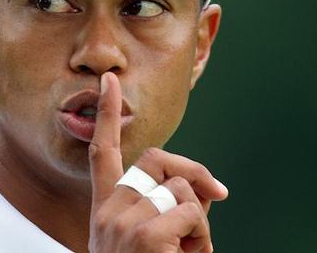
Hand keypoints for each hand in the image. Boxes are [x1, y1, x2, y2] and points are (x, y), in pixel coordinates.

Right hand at [88, 72, 227, 252]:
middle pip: (155, 159)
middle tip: (216, 194)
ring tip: (189, 252)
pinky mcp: (146, 235)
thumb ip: (154, 208)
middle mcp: (108, 210)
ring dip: (200, 220)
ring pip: (181, 190)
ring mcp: (124, 221)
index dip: (104, 113)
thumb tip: (195, 189)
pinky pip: (192, 213)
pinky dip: (204, 237)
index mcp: (103, 209)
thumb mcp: (137, 242)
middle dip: (191, 170)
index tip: (107, 80)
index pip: (100, 151)